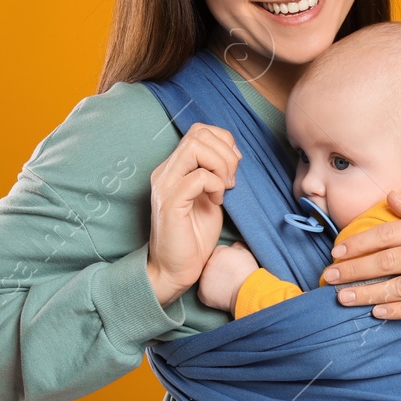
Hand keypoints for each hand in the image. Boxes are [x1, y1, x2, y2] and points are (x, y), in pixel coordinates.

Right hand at [146, 123, 242, 306]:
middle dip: (226, 152)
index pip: (199, 131)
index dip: (224, 142)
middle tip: (232, 179)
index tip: (234, 167)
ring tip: (225, 188)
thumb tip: (234, 155)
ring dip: (221, 165)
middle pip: (198, 134)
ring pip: (195, 147)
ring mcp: (165, 185)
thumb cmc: (194, 236)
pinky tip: (217, 201)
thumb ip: (217, 174)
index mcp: (174, 168)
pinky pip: (198, 177)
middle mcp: (166, 171)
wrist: (175, 269)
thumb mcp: (211, 197)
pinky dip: (216, 185)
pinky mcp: (170, 202)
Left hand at [198, 241, 260, 314]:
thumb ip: (237, 246)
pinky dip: (210, 295)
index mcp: (218, 252)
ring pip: (205, 279)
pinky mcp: (202, 293)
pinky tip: (220, 296)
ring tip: (225, 287)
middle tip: (228, 278)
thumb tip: (233, 246)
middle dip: (217, 271)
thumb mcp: (246, 252)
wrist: (248, 291)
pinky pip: (204, 293)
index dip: (224, 261)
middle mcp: (208, 264)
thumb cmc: (249, 273)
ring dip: (212, 282)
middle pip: (210, 266)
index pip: (218, 254)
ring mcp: (203, 278)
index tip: (230, 268)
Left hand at [318, 192, 400, 319]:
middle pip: (390, 261)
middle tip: (329, 277)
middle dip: (355, 270)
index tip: (338, 252)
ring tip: (344, 298)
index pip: (392, 232)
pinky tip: (378, 313)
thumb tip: (391, 198)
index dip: (361, 243)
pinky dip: (400, 311)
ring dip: (369, 294)